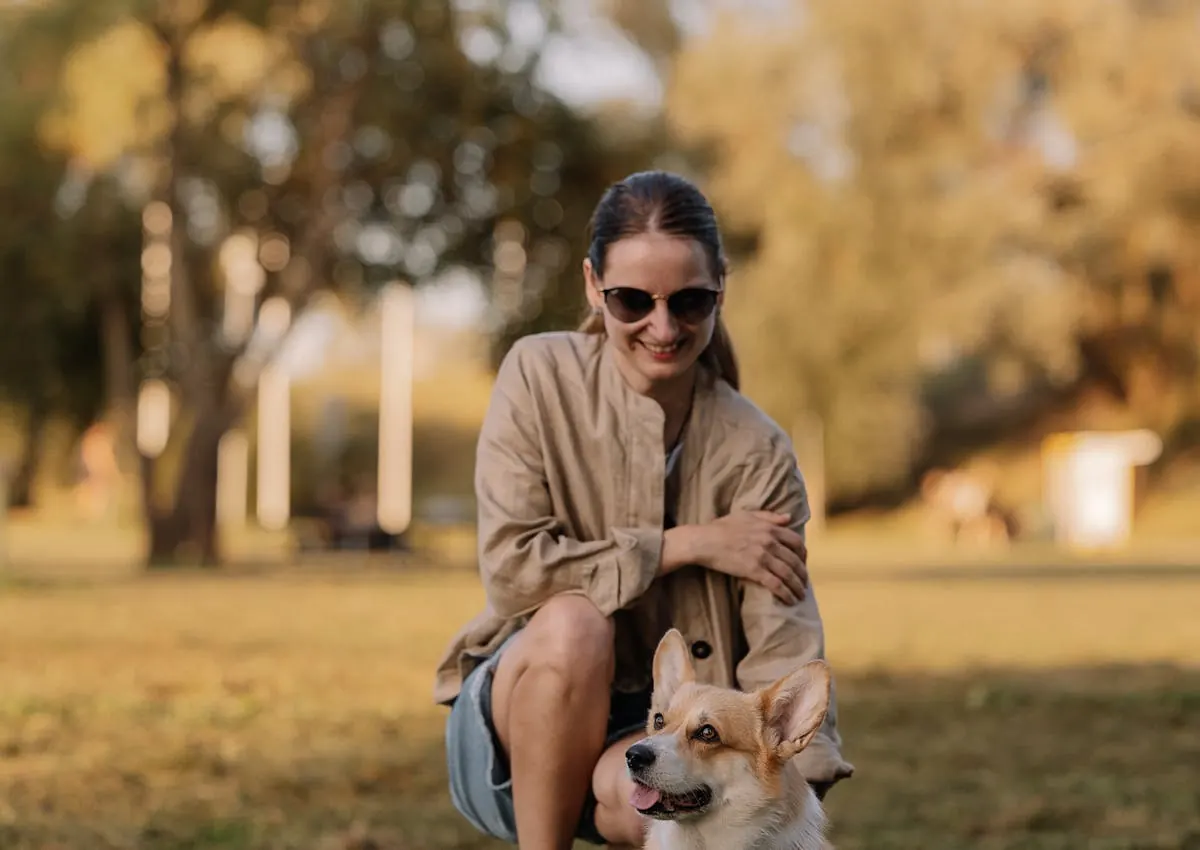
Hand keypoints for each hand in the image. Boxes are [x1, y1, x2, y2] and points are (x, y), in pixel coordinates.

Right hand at [667, 511, 807, 603]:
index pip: (796, 542)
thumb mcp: (746, 515)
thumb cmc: (721, 527)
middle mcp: (769, 542)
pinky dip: (786, 593)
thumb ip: (769, 516)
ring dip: (797, 587)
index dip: (803, 555)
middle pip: (795, 560)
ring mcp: (762, 556)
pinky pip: (776, 584)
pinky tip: (790, 600)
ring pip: (788, 574)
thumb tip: (788, 518)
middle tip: (804, 584)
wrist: (704, 541)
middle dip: (802, 574)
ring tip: (800, 596)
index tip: (803, 563)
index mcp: (769, 528)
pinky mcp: (754, 570)